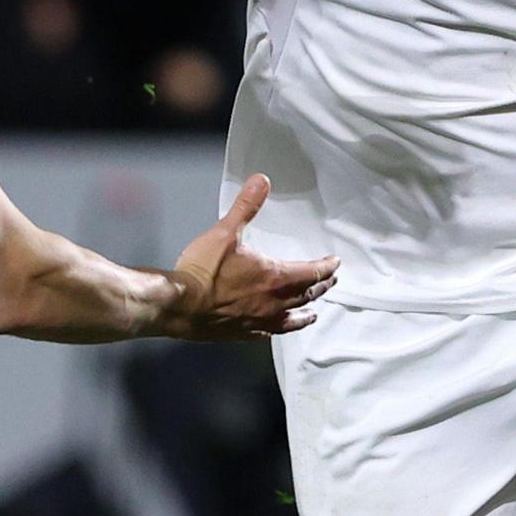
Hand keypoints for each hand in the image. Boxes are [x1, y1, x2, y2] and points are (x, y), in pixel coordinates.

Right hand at [157, 175, 336, 338]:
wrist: (179, 306)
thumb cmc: (204, 270)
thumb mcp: (225, 232)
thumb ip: (245, 207)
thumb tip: (262, 181)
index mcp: (275, 278)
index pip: (312, 273)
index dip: (326, 267)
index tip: (335, 263)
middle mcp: (274, 303)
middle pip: (306, 295)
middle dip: (320, 286)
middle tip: (330, 281)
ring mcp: (260, 321)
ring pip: (292, 319)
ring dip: (305, 313)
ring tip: (313, 313)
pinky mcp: (244, 334)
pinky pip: (270, 333)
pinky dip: (279, 328)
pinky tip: (276, 328)